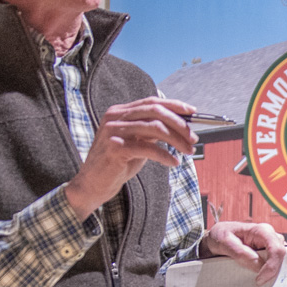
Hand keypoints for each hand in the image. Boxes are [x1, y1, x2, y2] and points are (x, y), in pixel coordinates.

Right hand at [65, 96, 197, 218]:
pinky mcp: (116, 148)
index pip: (151, 102)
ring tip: (188, 150)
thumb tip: (180, 125)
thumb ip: (152, 131)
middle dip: (179, 123)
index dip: (174, 105)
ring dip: (177, 140)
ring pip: (155, 128)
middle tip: (193, 137)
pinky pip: (148, 148)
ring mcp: (113, 131)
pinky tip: (174, 162)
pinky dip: (165, 155)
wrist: (93, 184)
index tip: (192, 112)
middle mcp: (115, 117)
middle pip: (155, 111)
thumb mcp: (136, 142)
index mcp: (120, 112)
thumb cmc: (117, 164)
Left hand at [202, 220, 286, 281]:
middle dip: (273, 271)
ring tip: (259, 281)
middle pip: (281, 256)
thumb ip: (240, 252)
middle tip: (258, 282)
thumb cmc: (220, 237)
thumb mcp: (224, 242)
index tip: (259, 280)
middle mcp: (270, 236)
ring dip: (271, 272)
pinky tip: (260, 278)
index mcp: (261, 231)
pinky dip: (269, 273)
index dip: (272, 266)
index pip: (276, 249)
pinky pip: (275, 264)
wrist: (217, 239)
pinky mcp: (269, 254)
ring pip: (280, 261)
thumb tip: (258, 265)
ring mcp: (271, 245)